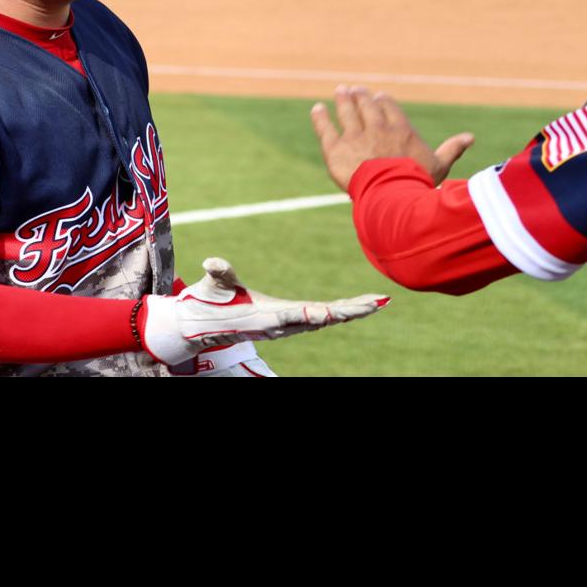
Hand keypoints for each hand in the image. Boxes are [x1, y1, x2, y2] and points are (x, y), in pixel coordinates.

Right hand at [141, 257, 388, 364]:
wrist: (207, 324)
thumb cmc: (210, 302)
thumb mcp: (213, 285)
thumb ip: (218, 273)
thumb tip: (210, 261)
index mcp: (269, 315)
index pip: (299, 314)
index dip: (319, 314)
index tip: (339, 313)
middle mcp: (284, 324)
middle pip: (324, 318)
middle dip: (352, 311)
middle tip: (378, 304)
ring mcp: (290, 325)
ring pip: (328, 319)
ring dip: (354, 312)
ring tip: (379, 303)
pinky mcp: (292, 322)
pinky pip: (323, 318)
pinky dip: (343, 313)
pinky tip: (360, 308)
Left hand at [311, 85, 474, 191]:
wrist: (392, 194)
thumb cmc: (418, 181)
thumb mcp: (439, 165)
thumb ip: (452, 149)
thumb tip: (471, 137)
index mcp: (400, 129)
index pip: (388, 106)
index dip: (382, 100)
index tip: (378, 97)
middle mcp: (376, 128)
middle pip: (366, 104)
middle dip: (360, 95)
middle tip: (354, 90)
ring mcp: (354, 137)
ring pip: (346, 111)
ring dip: (343, 99)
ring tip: (339, 91)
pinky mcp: (335, 149)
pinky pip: (325, 128)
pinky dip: (320, 117)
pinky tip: (317, 109)